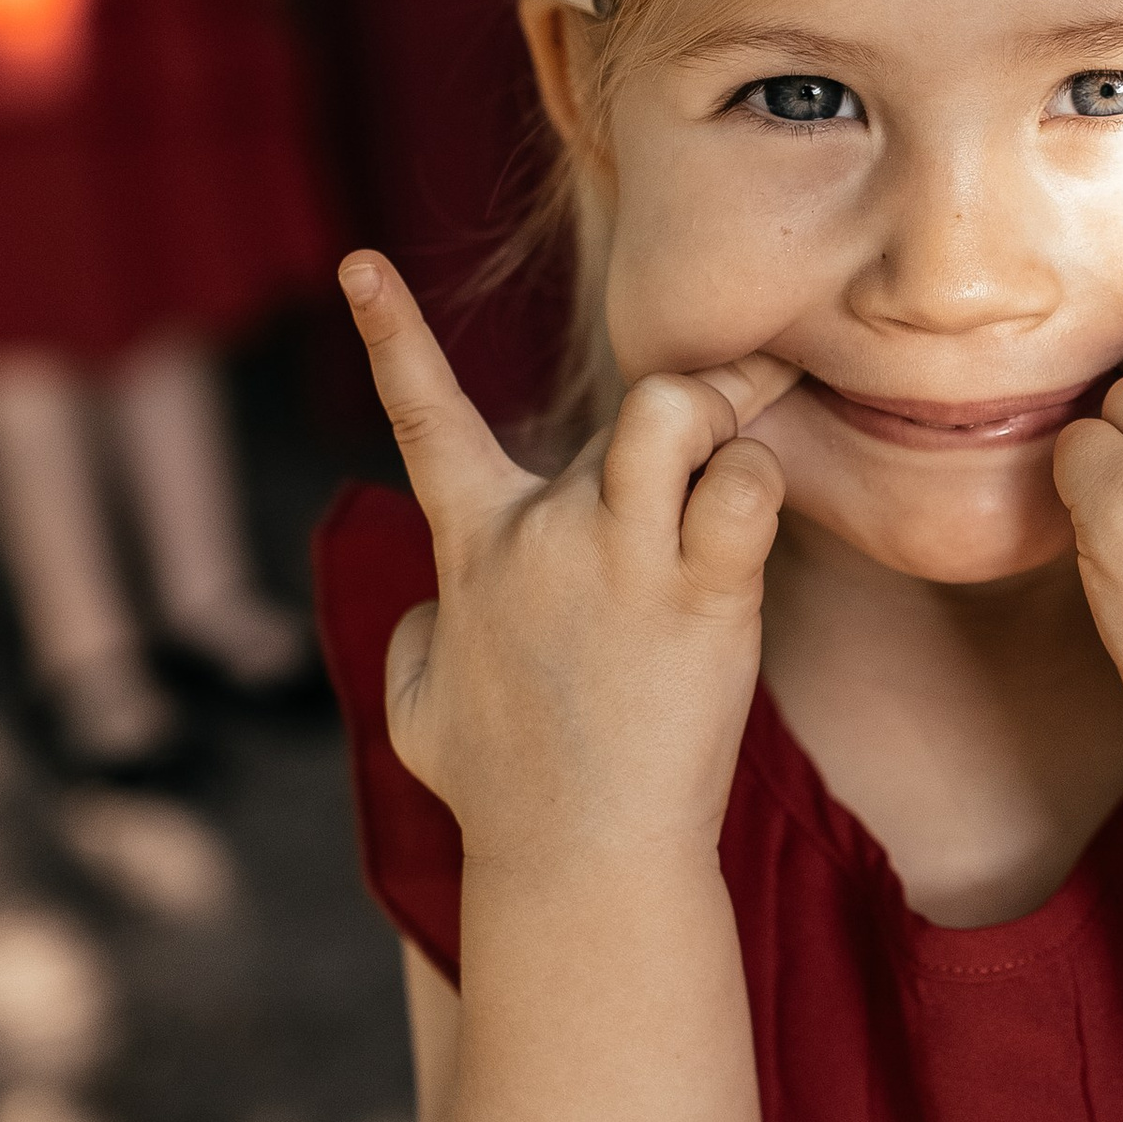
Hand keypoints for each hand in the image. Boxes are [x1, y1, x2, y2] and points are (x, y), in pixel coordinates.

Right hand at [342, 253, 793, 872]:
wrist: (578, 859)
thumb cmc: (503, 792)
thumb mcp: (418, 704)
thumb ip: (427, 633)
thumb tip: (445, 611)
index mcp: (476, 547)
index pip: (424, 418)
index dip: (390, 334)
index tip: (362, 262)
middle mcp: (547, 534)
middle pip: (633, 405)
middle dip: (696, 402)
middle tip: (734, 421)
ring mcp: (624, 557)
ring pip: (680, 414)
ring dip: (724, 418)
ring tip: (737, 466)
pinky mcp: (700, 594)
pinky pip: (747, 488)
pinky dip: (760, 489)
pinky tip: (750, 539)